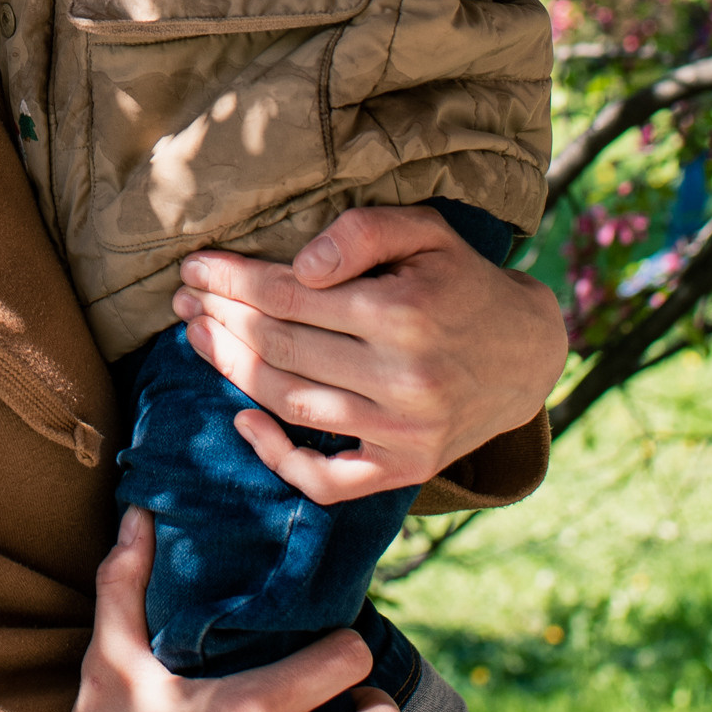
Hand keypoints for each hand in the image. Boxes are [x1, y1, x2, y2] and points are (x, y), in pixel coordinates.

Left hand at [170, 206, 568, 506]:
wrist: (528, 354)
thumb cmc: (461, 282)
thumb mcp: (426, 232)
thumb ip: (362, 231)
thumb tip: (298, 264)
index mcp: (402, 312)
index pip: (287, 295)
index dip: (231, 280)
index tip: (193, 267)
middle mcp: (402, 378)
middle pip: (279, 347)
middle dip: (220, 319)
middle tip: (182, 301)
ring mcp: (403, 432)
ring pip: (290, 404)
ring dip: (232, 371)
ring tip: (197, 339)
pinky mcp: (405, 469)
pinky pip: (326, 479)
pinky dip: (277, 457)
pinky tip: (243, 420)